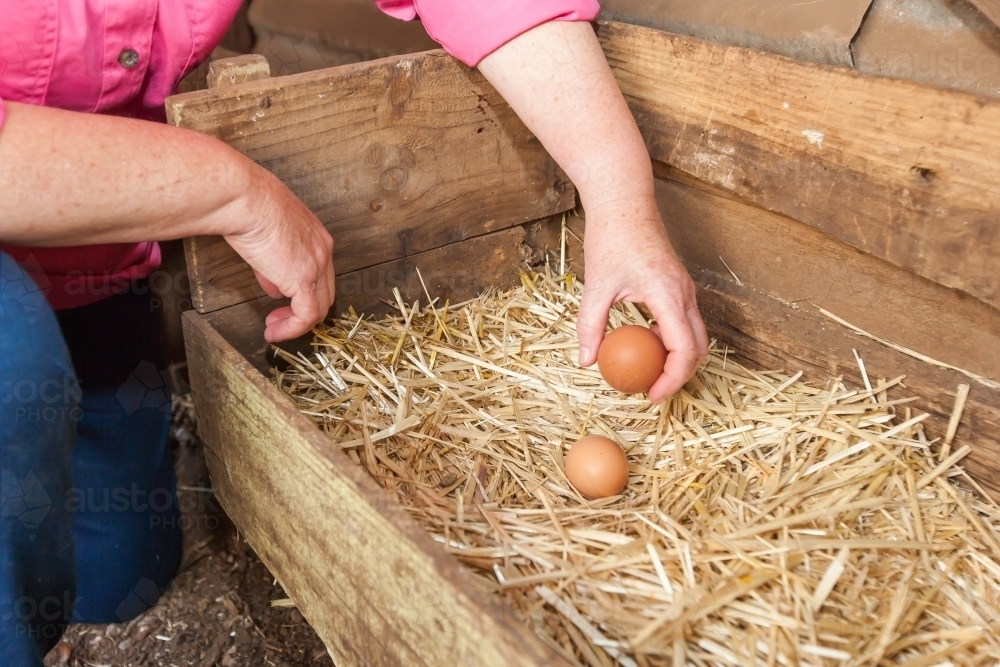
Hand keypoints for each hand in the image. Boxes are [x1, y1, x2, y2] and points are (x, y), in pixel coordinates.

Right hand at [223, 167, 334, 342]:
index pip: (321, 275)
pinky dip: (291, 329)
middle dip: (303, 311)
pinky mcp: (303, 279)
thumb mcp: (266, 237)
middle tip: (279, 318)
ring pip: (318, 309)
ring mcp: (317, 266)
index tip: (281, 300)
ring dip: (296, 324)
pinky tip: (274, 332)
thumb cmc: (248, 205)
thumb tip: (274, 289)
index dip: (303, 292)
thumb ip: (274, 266)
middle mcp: (323, 251)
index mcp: (317, 238)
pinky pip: (305, 316)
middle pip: (325, 294)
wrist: (244, 198)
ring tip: (274, 328)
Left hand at [576, 200, 708, 401]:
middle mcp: (684, 293)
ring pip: (696, 334)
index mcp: (669, 295)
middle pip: (699, 347)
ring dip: (677, 357)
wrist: (624, 201)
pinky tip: (644, 340)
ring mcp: (685, 288)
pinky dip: (672, 338)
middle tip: (653, 391)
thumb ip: (590, 325)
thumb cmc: (612, 237)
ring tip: (649, 371)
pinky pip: (684, 320)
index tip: (652, 395)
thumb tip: (586, 361)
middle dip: (680, 375)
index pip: (684, 349)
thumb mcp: (596, 286)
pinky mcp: (678, 284)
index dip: (672, 379)